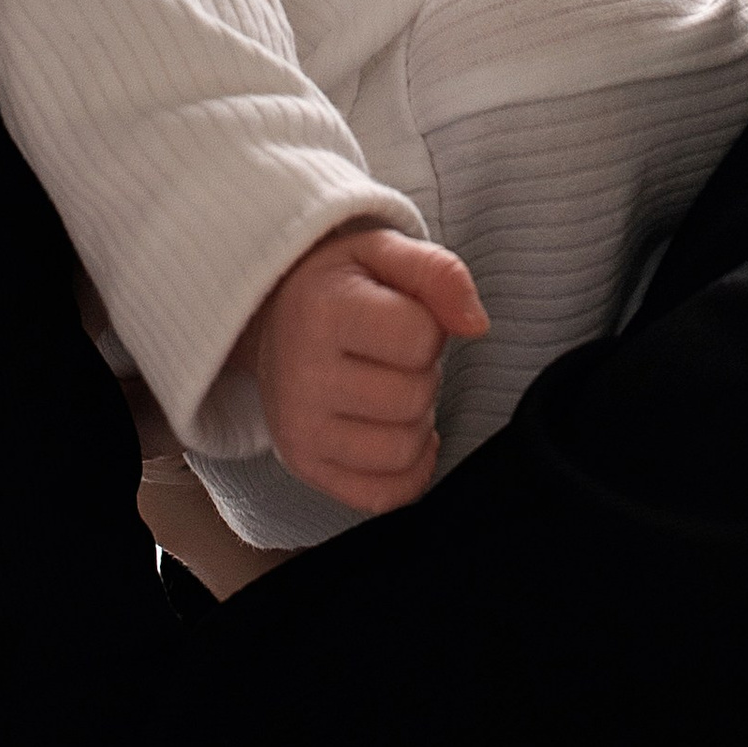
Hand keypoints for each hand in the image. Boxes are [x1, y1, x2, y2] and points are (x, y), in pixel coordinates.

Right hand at [236, 223, 488, 516]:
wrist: (271, 317)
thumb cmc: (340, 286)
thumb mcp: (386, 252)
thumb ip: (440, 273)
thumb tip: (476, 325)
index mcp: (320, 311)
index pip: (421, 337)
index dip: (428, 325)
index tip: (399, 315)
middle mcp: (300, 376)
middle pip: (415, 397)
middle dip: (420, 373)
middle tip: (389, 355)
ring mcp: (298, 430)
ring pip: (405, 450)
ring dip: (413, 421)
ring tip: (384, 388)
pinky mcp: (304, 467)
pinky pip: (386, 494)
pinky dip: (405, 468)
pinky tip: (389, 431)